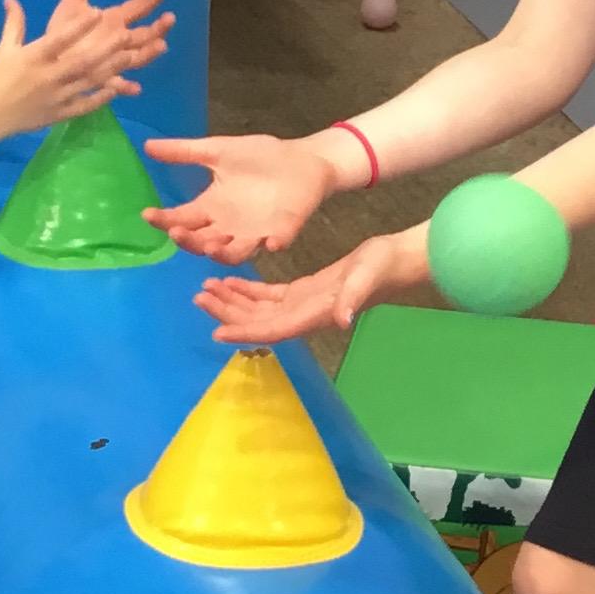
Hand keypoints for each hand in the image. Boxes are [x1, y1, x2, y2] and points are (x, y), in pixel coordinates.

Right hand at [0, 0, 174, 140]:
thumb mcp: (4, 50)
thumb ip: (13, 24)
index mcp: (33, 58)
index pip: (59, 40)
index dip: (79, 27)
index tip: (97, 12)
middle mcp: (47, 77)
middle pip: (81, 61)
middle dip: (105, 48)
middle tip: (125, 34)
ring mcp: (56, 98)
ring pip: (87, 82)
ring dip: (110, 69)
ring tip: (129, 55)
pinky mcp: (59, 114)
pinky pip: (85, 105)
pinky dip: (101, 97)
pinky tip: (118, 87)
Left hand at [44, 0, 175, 90]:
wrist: (48, 59)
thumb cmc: (62, 30)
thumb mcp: (72, 2)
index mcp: (113, 21)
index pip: (138, 7)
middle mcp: (118, 41)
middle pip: (144, 34)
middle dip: (158, 27)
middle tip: (169, 18)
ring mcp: (113, 60)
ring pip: (137, 57)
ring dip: (149, 52)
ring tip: (161, 46)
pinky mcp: (103, 79)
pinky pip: (117, 84)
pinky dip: (127, 86)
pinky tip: (135, 88)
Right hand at [140, 132, 336, 261]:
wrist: (301, 158)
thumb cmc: (259, 156)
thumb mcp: (218, 150)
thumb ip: (185, 152)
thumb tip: (146, 145)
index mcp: (212, 207)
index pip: (182, 219)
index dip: (164, 220)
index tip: (148, 214)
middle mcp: (229, 227)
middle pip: (202, 242)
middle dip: (188, 241)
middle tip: (176, 232)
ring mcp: (256, 232)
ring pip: (234, 253)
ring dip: (222, 253)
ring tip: (211, 246)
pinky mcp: (283, 231)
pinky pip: (278, 242)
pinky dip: (274, 243)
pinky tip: (271, 242)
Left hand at [190, 226, 427, 343]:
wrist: (395, 261)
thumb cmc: (382, 268)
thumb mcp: (366, 278)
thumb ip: (353, 298)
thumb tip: (342, 320)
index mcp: (314, 315)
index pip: (273, 329)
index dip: (245, 331)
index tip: (217, 331)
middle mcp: (303, 315)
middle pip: (258, 321)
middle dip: (228, 313)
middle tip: (199, 297)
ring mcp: (302, 305)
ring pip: (259, 309)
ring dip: (232, 302)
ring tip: (205, 289)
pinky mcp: (303, 292)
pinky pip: (268, 296)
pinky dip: (246, 291)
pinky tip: (228, 282)